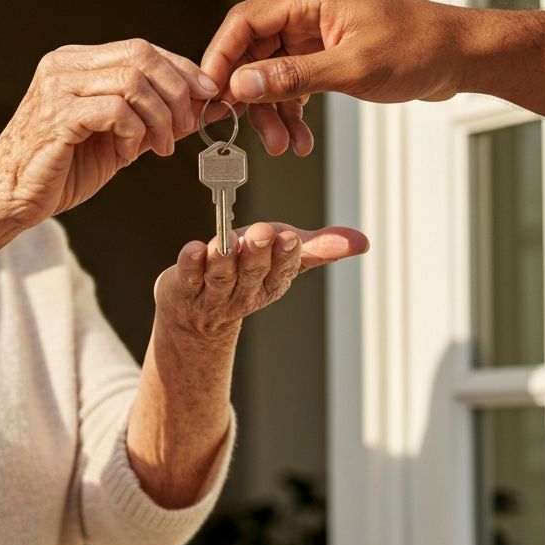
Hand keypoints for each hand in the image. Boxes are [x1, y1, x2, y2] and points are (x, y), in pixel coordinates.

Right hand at [0, 39, 218, 233]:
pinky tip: (127, 155)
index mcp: (77, 61)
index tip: (206, 94)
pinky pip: (116, 110)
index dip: (181, 69)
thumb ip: (153, 117)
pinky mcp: (57, 115)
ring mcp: (58, 87)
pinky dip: (134, 133)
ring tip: (159, 147)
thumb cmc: (60, 169)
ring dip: (159, 118)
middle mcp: (64, 65)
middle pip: (142, 55)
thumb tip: (201, 106)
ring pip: (134, 82)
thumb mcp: (118, 137)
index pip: (142, 48)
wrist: (10, 201)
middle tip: (186, 126)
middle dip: (176, 91)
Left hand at [153, 221, 368, 336]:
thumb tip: (363, 242)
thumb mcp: (284, 255)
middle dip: (258, 255)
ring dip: (223, 260)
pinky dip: (189, 264)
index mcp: (272, 284)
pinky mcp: (182, 289)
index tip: (289, 238)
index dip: (285, 256)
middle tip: (263, 233)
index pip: (282, 271)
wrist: (196, 312)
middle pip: (251, 275)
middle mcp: (243, 293)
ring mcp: (212, 295)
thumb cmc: (246, 271)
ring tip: (224, 242)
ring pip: (219, 278)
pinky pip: (186, 277)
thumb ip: (320, 247)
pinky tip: (192, 249)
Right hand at [201, 0, 465, 153]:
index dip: (221, 57)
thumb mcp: (353, 68)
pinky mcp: (329, 52)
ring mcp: (319, 31)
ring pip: (273, 71)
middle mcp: (309, 9)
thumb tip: (241, 85)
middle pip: (255, 50)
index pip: (245, 21)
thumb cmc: (419, 49)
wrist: (462, 55)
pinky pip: (295, 80)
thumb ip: (293, 77)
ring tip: (284, 145)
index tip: (210, 95)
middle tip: (256, 134)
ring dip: (273, 109)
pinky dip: (293, 109)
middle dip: (251, 95)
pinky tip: (300, 138)